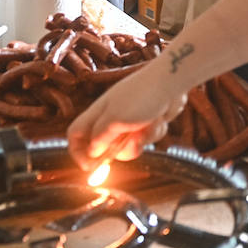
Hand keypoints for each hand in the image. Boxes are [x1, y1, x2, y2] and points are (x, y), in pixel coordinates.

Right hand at [67, 63, 187, 167]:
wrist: (172, 81)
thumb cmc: (142, 97)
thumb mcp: (115, 121)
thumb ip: (100, 138)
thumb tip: (91, 152)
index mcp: (97, 113)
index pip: (75, 134)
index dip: (78, 152)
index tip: (89, 166)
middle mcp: (110, 117)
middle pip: (103, 146)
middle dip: (119, 150)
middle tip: (132, 143)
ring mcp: (129, 119)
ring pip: (127, 145)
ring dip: (139, 141)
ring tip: (147, 127)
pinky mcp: (146, 121)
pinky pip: (145, 138)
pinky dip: (153, 133)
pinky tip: (158, 120)